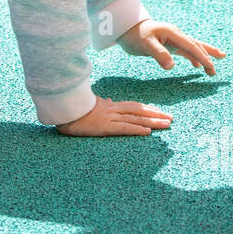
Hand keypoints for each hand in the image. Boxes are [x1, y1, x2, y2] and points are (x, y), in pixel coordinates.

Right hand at [55, 95, 171, 136]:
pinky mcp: (104, 127)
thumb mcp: (90, 103)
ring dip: (153, 122)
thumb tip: (109, 101)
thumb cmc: (73, 108)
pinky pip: (123, 128)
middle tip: (171, 119)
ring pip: (135, 119)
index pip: (133, 106)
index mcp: (109, 105)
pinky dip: (137, 130)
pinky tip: (148, 132)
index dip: (148, 109)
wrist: (61, 110)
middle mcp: (112, 110)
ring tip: (167, 125)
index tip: (160, 112)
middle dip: (156, 115)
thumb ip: (102, 103)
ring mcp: (109, 118)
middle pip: (139, 111)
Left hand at [117, 18, 225, 74]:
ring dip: (204, 55)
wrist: (126, 27)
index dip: (203, 57)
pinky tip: (195, 65)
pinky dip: (192, 57)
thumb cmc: (135, 35)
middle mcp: (176, 35)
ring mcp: (173, 39)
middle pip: (196, 46)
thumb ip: (159, 54)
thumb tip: (172, 66)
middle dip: (208, 56)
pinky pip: (185, 50)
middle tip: (217, 68)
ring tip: (217, 62)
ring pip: (193, 47)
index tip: (211, 68)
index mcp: (173, 34)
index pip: (192, 47)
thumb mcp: (146, 45)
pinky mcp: (169, 43)